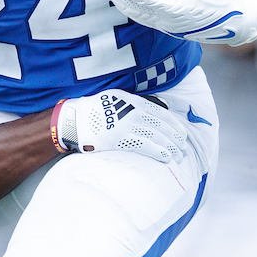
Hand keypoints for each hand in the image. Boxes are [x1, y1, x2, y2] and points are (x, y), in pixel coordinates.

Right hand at [51, 88, 185, 164]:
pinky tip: (167, 158)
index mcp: (134, 102)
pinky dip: (158, 152)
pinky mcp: (120, 139)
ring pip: (157, 137)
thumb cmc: (94, 111)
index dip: (174, 125)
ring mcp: (127, 126)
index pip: (162, 114)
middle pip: (162, 126)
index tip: (182, 134)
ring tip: (178, 156)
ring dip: (170, 147)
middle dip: (175, 139)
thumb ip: (134, 103)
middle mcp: (133, 113)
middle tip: (183, 149)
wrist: (73, 120)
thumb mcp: (116, 98)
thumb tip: (155, 110)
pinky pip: (145, 146)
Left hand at [105, 0, 256, 45]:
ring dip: (122, 1)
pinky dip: (132, 7)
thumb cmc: (223, 0)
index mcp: (176, 9)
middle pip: (133, 9)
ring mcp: (166, 26)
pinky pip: (143, 18)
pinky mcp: (167, 27)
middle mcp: (167, 21)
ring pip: (136, 15)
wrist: (232, 25)